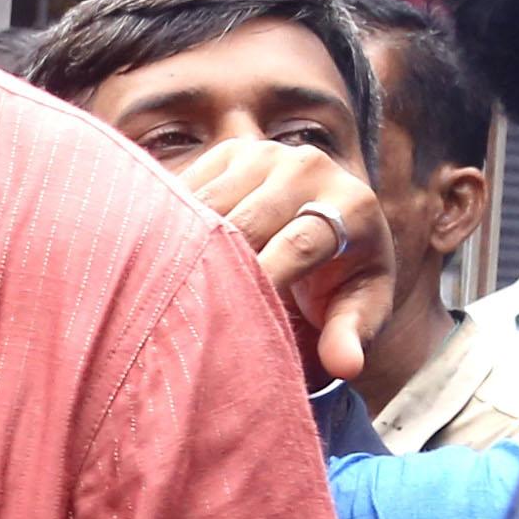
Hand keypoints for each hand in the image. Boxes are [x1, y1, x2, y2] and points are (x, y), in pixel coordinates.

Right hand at [170, 138, 391, 388]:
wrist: (334, 216)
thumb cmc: (344, 277)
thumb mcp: (359, 308)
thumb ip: (351, 333)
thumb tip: (346, 367)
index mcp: (353, 205)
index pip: (299, 245)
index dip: (264, 281)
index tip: (232, 318)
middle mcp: (310, 168)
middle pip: (248, 221)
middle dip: (217, 265)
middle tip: (187, 310)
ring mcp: (267, 153)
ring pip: (210, 203)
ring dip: (186, 243)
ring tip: (166, 286)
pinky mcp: (231, 151)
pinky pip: (190, 187)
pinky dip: (173, 220)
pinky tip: (159, 255)